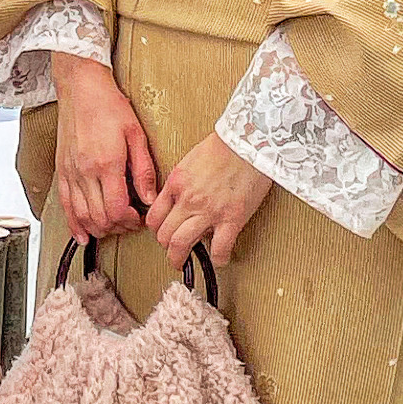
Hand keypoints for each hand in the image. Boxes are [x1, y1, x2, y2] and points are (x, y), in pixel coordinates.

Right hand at [48, 52, 159, 243]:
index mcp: (106, 163)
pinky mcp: (62, 170)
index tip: (138, 217)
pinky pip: (65, 205)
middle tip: (129, 222)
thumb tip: (150, 198)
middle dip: (117, 227)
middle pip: (99, 217)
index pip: (116, 209)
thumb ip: (143, 170)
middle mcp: (85, 171)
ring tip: (112, 226)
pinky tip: (82, 234)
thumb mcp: (136, 134)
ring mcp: (71, 172)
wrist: (81, 87)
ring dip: (98, 228)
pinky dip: (73, 224)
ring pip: (81, 216)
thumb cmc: (109, 106)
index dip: (129, 221)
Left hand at [144, 132, 273, 266]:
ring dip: (179, 258)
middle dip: (166, 247)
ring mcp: (209, 211)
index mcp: (176, 183)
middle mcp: (188, 199)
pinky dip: (219, 258)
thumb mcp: (190, 160)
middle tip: (171, 252)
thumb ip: (182, 181)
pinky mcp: (232, 218)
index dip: (156, 230)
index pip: (154, 216)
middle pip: (164, 234)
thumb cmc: (224, 146)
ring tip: (183, 262)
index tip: (161, 234)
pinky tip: (220, 258)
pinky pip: (220, 248)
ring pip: (182, 243)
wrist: (247, 141)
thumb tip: (181, 197)